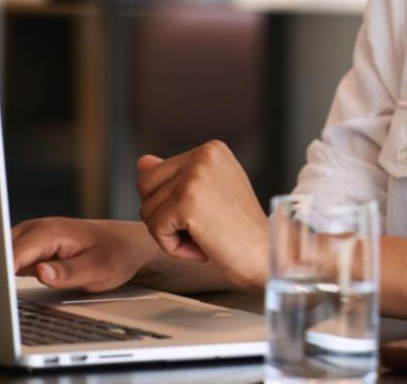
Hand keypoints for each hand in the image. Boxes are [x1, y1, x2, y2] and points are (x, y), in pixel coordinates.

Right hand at [11, 217, 155, 292]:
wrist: (126, 244)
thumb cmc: (115, 255)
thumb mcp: (98, 269)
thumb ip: (68, 272)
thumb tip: (41, 272)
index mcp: (51, 231)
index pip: (13, 253)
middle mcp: (37, 230)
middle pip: (1, 252)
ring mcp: (33, 237)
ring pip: (1, 255)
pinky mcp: (32, 248)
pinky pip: (9, 259)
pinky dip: (3, 272)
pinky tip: (0, 288)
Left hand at [136, 141, 268, 288]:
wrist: (264, 256)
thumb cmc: (239, 231)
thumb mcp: (208, 194)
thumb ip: (176, 176)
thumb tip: (142, 162)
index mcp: (211, 149)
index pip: (156, 174)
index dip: (171, 204)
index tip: (207, 214)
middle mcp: (203, 155)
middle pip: (145, 187)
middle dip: (164, 216)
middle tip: (202, 227)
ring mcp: (194, 177)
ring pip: (147, 210)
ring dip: (171, 234)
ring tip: (205, 236)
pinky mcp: (186, 202)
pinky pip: (155, 229)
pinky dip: (173, 247)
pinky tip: (202, 247)